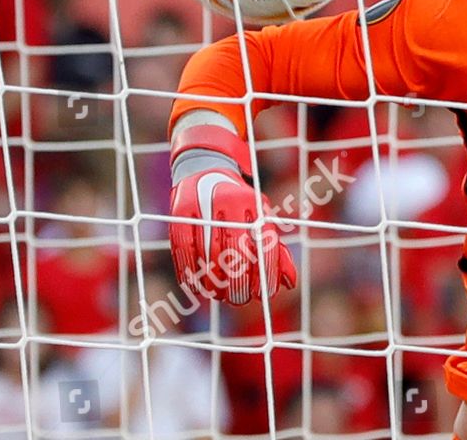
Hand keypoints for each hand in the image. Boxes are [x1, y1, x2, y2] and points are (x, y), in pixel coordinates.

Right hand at [168, 125, 296, 303]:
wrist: (205, 166)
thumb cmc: (239, 201)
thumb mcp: (261, 216)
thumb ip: (276, 248)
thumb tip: (289, 283)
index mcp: (251, 201)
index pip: (262, 242)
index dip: (265, 272)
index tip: (264, 294)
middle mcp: (226, 202)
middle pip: (234, 252)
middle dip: (239, 282)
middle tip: (241, 299)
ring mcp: (200, 207)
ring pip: (207, 255)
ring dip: (214, 283)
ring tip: (221, 296)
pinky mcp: (177, 214)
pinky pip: (182, 251)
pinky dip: (189, 274)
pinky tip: (198, 288)